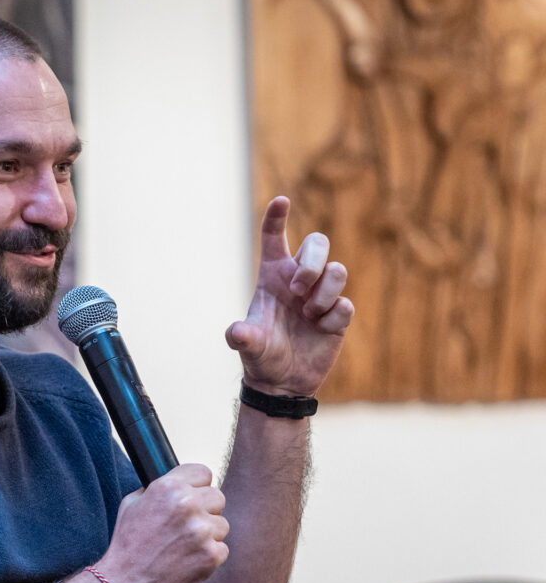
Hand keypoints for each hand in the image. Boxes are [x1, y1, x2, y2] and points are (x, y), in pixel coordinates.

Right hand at [94, 464, 228, 582]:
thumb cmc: (127, 545)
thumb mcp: (133, 503)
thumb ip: (158, 488)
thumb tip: (178, 483)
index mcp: (168, 487)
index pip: (203, 472)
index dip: (197, 485)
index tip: (194, 495)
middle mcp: (188, 504)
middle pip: (217, 497)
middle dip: (205, 510)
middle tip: (188, 525)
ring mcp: (201, 530)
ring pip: (222, 524)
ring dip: (208, 534)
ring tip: (184, 546)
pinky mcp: (211, 555)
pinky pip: (222, 548)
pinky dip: (209, 556)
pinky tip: (188, 560)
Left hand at [225, 196, 353, 396]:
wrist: (282, 382)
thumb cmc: (261, 355)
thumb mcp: (248, 346)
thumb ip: (242, 337)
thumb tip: (236, 333)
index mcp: (273, 276)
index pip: (273, 238)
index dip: (276, 217)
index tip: (281, 200)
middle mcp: (299, 279)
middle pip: (318, 242)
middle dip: (313, 261)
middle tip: (298, 290)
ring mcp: (320, 296)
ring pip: (338, 269)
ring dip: (324, 292)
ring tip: (309, 315)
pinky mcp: (338, 315)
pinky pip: (345, 304)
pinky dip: (334, 317)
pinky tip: (321, 330)